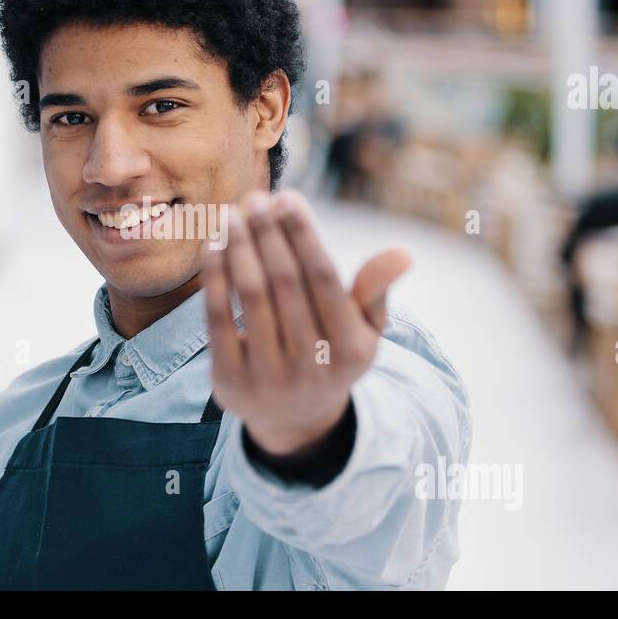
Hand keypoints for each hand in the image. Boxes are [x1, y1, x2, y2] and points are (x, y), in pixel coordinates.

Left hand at [201, 188, 411, 456]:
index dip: (303, 234)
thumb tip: (403, 253)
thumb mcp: (364, 332)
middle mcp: (310, 366)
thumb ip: (375, 291)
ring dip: (238, 248)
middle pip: (284, 283)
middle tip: (254, 198)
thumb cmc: (332, 357)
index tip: (288, 197)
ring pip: (250, 297)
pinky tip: (214, 247)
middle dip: (267, 233)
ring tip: (231, 215)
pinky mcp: (230, 381)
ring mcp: (268, 377)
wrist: (293, 421)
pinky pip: (217, 319)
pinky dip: (215, 278)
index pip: (323, 279)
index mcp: (349, 350)